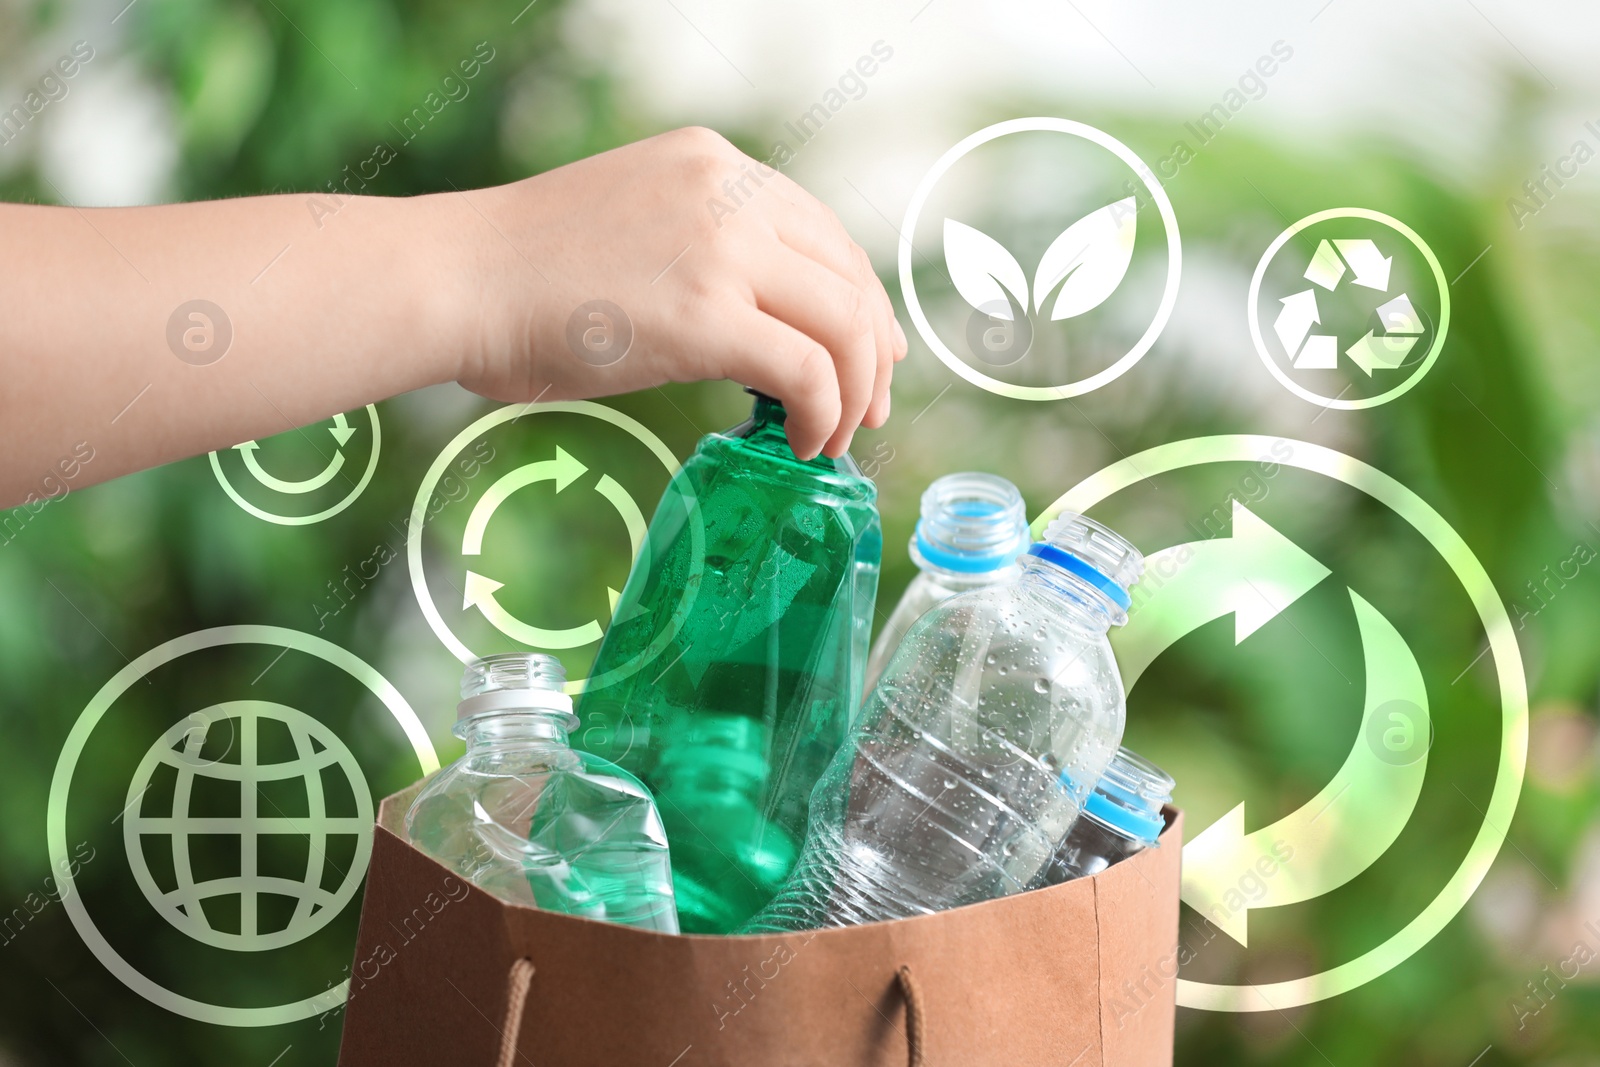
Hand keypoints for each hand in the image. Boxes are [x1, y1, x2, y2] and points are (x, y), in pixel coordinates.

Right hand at [447, 127, 907, 459]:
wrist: (457, 279)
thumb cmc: (521, 274)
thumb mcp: (633, 229)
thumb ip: (700, 253)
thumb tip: (757, 324)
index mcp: (713, 164)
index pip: (822, 232)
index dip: (856, 300)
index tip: (864, 355)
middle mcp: (730, 190)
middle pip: (848, 274)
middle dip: (872, 351)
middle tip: (867, 408)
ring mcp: (722, 246)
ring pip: (844, 322)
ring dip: (854, 391)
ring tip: (835, 436)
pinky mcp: (707, 312)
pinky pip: (807, 370)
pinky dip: (822, 413)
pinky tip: (803, 443)